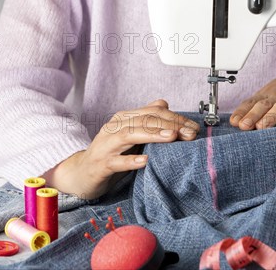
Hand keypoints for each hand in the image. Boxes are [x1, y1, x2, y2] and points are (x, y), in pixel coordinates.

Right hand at [43, 99, 199, 199]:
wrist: (81, 172)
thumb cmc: (110, 154)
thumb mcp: (130, 134)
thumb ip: (146, 119)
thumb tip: (164, 103)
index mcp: (124, 118)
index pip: (152, 112)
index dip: (175, 118)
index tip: (193, 127)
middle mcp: (114, 128)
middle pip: (144, 120)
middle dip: (169, 124)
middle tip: (189, 133)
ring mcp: (106, 145)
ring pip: (130, 135)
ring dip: (152, 135)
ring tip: (171, 137)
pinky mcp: (101, 164)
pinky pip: (116, 161)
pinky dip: (130, 160)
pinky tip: (144, 161)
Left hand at [230, 57, 275, 129]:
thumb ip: (261, 105)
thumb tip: (240, 121)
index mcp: (271, 92)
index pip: (253, 102)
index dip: (243, 112)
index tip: (234, 122)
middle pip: (265, 105)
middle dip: (253, 115)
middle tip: (244, 126)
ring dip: (271, 117)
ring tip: (262, 127)